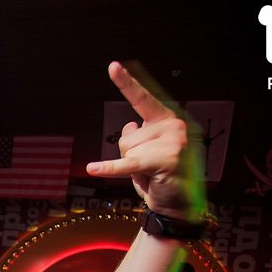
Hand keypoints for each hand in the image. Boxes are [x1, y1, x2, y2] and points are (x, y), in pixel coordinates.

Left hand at [87, 61, 201, 222]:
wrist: (177, 206)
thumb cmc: (161, 177)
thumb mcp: (145, 152)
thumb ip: (136, 136)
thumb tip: (129, 125)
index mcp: (167, 120)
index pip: (142, 100)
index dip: (127, 83)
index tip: (112, 66)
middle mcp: (173, 126)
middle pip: (126, 137)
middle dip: (129, 156)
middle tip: (148, 169)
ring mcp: (172, 142)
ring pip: (126, 152)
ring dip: (133, 169)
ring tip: (152, 176)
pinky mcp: (163, 161)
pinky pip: (128, 164)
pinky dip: (110, 168)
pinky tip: (94, 168)